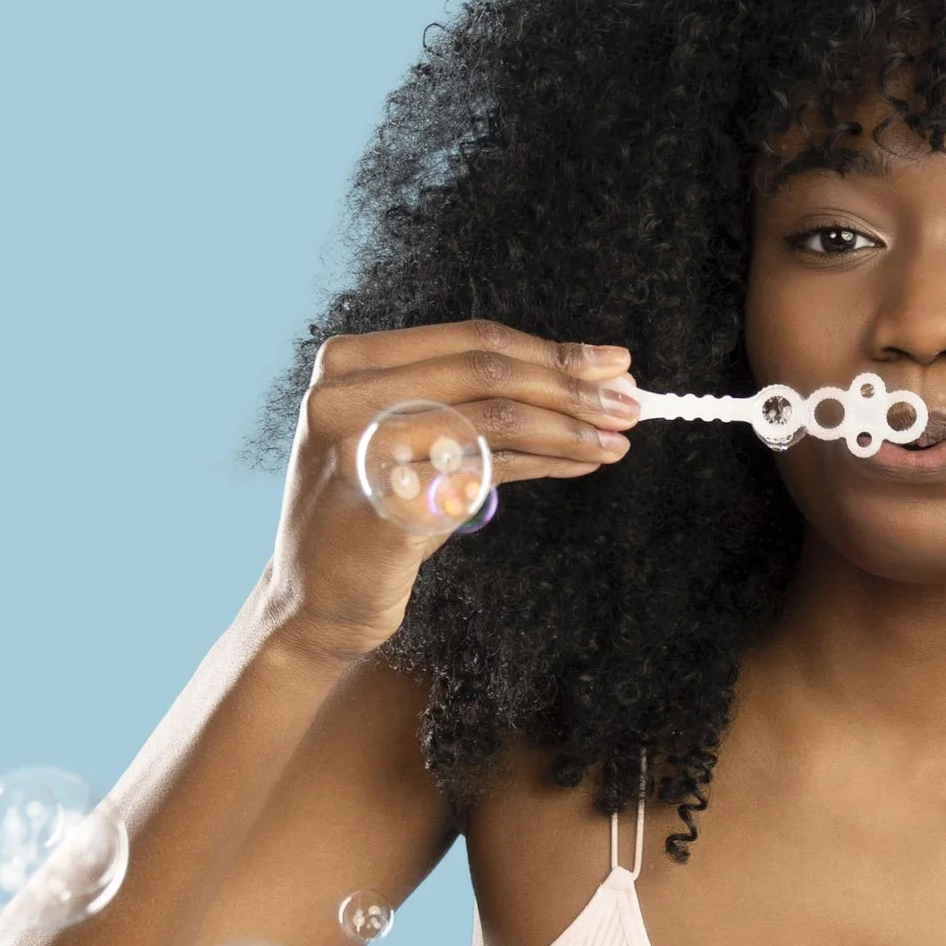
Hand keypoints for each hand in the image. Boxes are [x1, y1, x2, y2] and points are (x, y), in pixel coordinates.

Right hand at [265, 318, 641, 664]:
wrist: (314, 604)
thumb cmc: (373, 521)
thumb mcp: (414, 446)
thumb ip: (479, 408)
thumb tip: (588, 382)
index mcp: (350, 365)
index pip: (470, 341)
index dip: (549, 350)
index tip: (612, 363)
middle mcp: (345, 396)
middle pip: (487, 371)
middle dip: (571, 386)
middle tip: (631, 401)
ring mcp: (361, 450)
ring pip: (495, 418)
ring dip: (569, 427)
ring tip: (617, 437)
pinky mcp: (385, 506)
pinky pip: (487, 474)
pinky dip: (546, 464)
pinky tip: (581, 463)